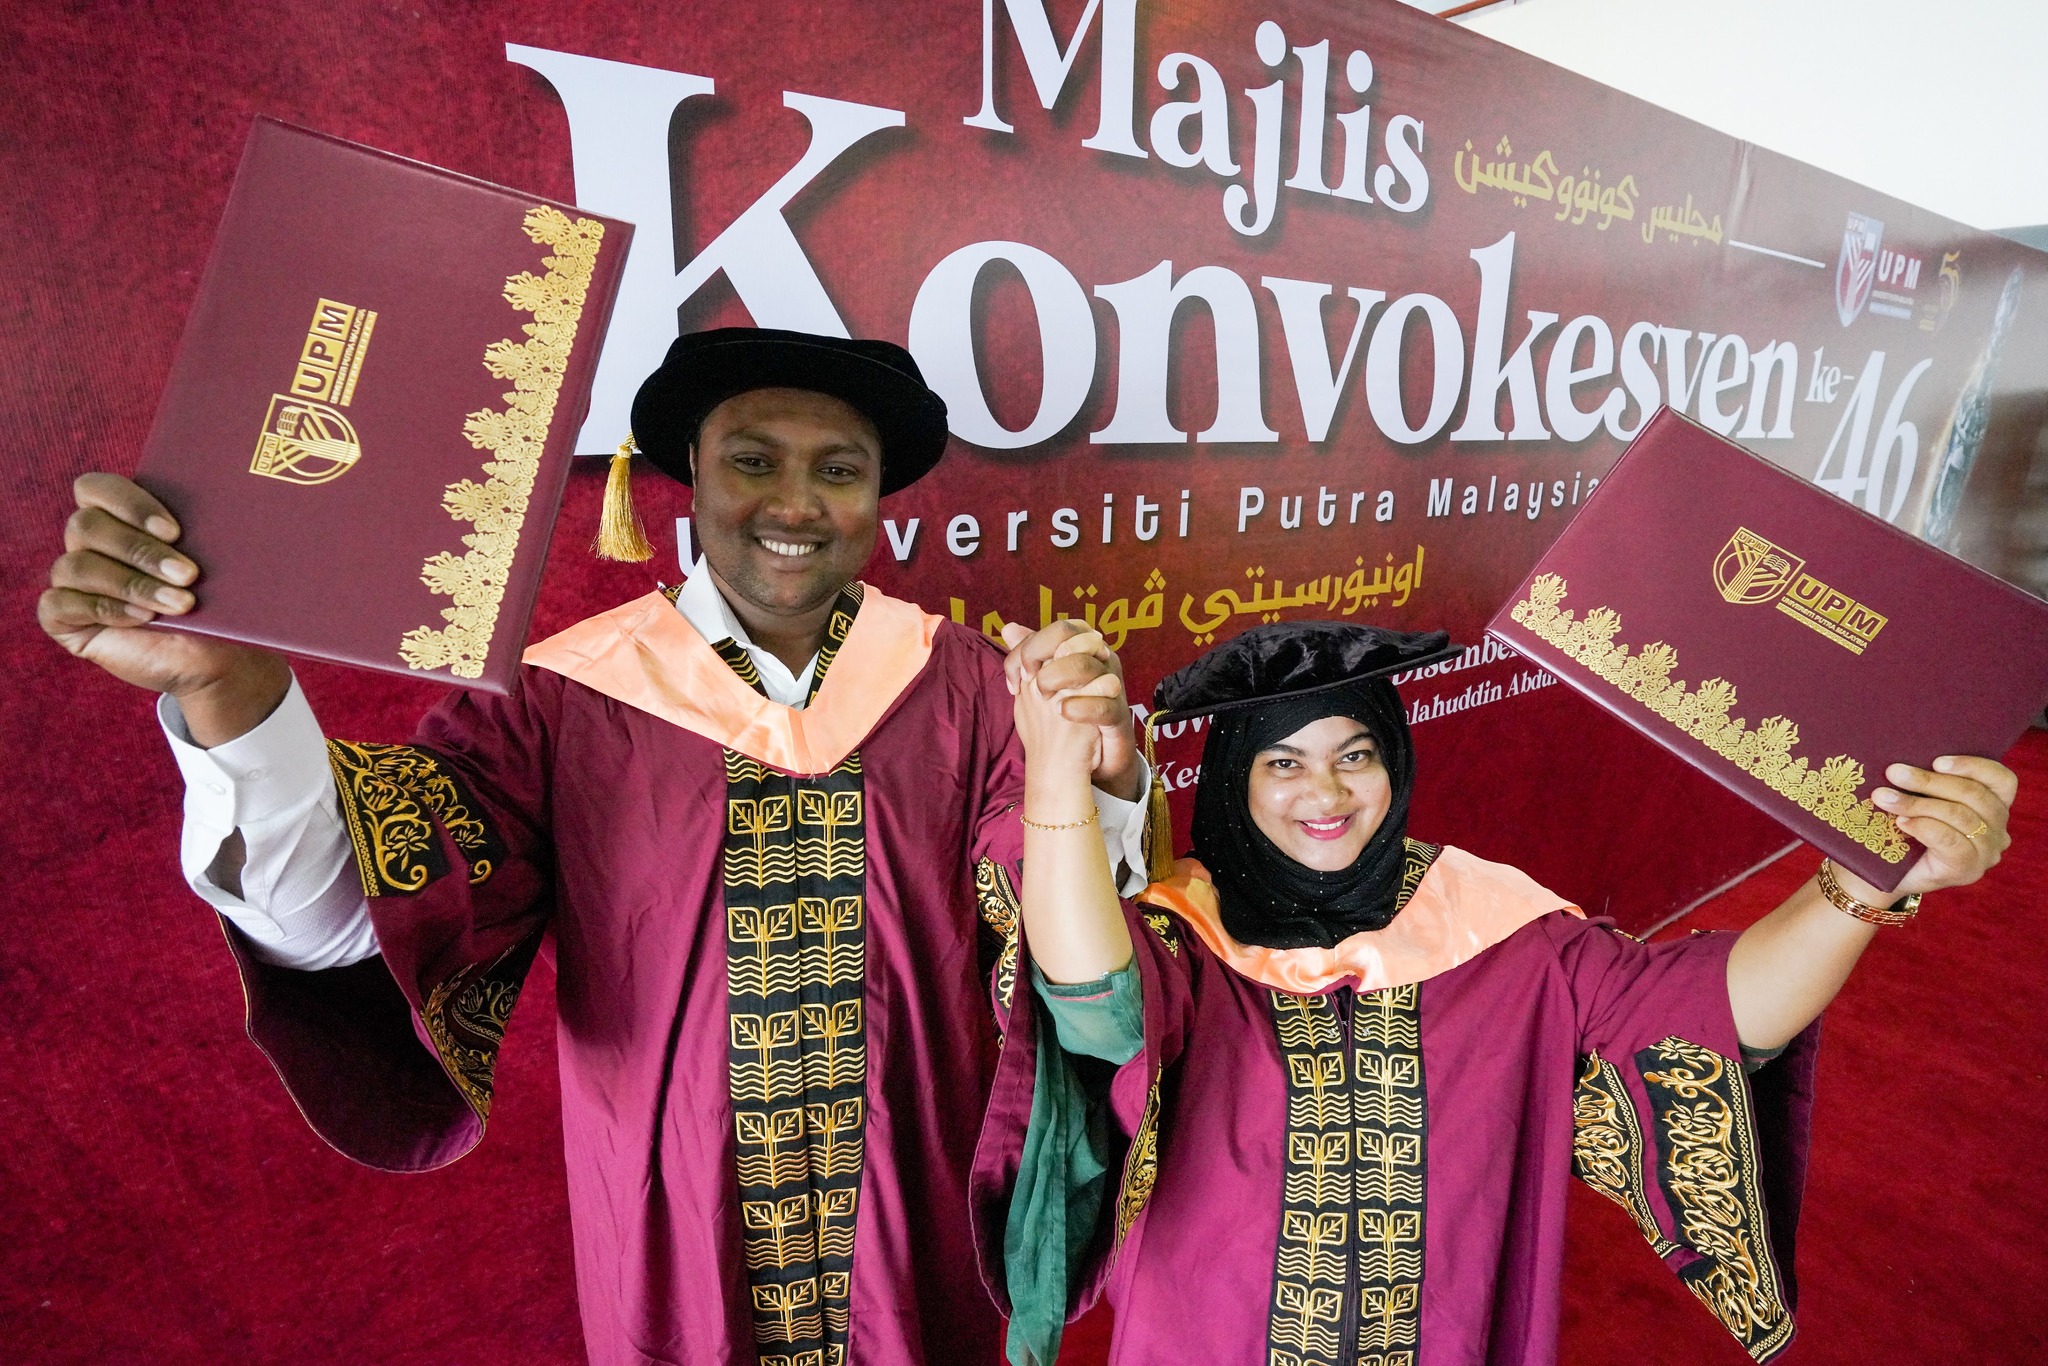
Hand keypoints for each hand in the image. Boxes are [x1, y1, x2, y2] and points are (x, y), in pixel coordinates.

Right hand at [40, 473, 288, 744]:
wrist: (221, 657)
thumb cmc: (220, 602)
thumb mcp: (217, 563)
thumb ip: (208, 530)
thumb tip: (234, 505)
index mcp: (120, 516)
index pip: (96, 487)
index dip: (130, 503)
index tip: (176, 531)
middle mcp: (90, 544)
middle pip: (86, 525)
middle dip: (141, 550)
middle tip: (189, 574)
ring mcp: (74, 581)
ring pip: (77, 566)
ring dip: (133, 584)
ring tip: (180, 604)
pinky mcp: (64, 619)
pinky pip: (60, 605)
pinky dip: (106, 609)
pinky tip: (143, 618)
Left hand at [1001, 619, 1140, 798]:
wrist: (1091, 760)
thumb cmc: (1069, 716)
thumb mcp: (1045, 684)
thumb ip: (1031, 656)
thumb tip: (1008, 628)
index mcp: (1084, 649)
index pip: (1058, 629)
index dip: (1030, 647)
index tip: (1018, 677)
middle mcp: (1101, 661)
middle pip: (1071, 638)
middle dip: (1040, 656)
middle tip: (1030, 684)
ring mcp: (1112, 686)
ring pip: (1085, 665)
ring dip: (1055, 678)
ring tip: (1047, 701)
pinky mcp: (1118, 715)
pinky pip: (1102, 703)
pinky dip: (1078, 707)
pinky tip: (1063, 712)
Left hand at [1845, 755, 2016, 900]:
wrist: (1885, 873)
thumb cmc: (1901, 829)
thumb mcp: (1919, 799)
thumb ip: (1927, 781)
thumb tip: (1907, 760)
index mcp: (1994, 806)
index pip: (2002, 780)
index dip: (1973, 766)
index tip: (1936, 761)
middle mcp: (1998, 831)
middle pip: (1974, 796)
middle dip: (1930, 781)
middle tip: (1894, 772)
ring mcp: (1986, 853)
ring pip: (1960, 816)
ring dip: (1917, 803)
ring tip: (1885, 797)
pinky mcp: (1968, 870)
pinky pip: (1950, 841)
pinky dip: (1923, 827)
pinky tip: (1902, 823)